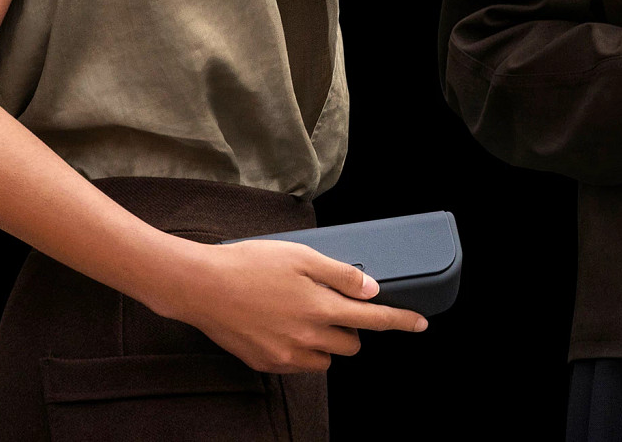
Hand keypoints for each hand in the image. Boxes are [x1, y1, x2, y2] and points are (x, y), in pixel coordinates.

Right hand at [153, 238, 426, 373]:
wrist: (200, 286)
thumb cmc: (250, 264)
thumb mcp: (302, 256)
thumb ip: (340, 274)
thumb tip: (371, 289)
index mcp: (320, 308)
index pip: (373, 321)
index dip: (400, 321)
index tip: (421, 323)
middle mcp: (306, 338)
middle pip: (351, 345)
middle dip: (352, 328)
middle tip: (334, 305)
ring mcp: (285, 355)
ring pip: (325, 359)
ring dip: (327, 342)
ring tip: (306, 315)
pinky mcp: (265, 363)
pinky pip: (298, 364)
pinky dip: (302, 351)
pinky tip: (284, 326)